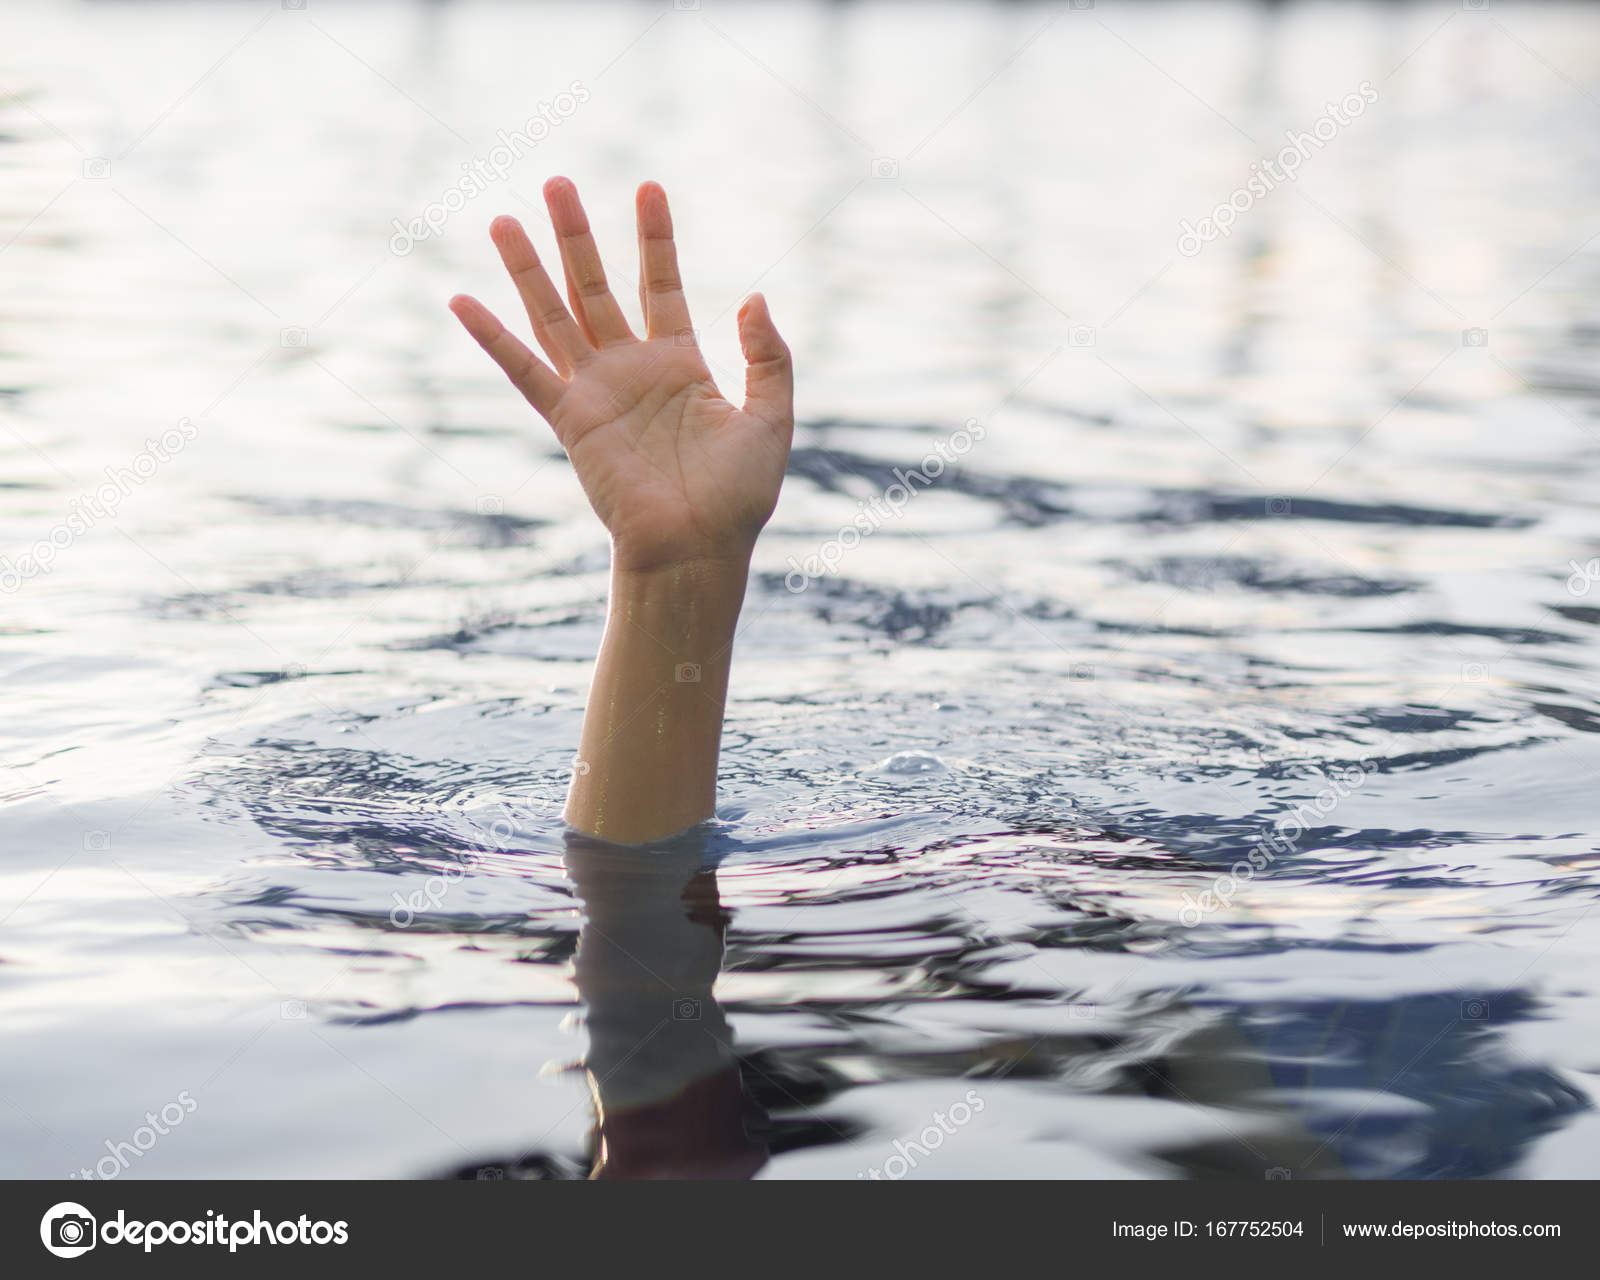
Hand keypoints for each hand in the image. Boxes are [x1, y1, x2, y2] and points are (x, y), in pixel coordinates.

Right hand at [450, 178, 793, 573]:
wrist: (697, 548)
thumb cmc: (738, 496)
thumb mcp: (771, 417)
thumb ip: (768, 356)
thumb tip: (754, 297)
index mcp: (680, 365)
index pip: (660, 285)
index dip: (656, 238)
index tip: (649, 186)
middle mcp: (631, 370)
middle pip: (596, 287)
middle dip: (577, 236)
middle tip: (557, 182)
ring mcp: (596, 392)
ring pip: (555, 316)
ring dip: (529, 269)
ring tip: (503, 219)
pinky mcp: (571, 421)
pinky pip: (525, 371)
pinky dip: (492, 338)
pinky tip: (462, 301)